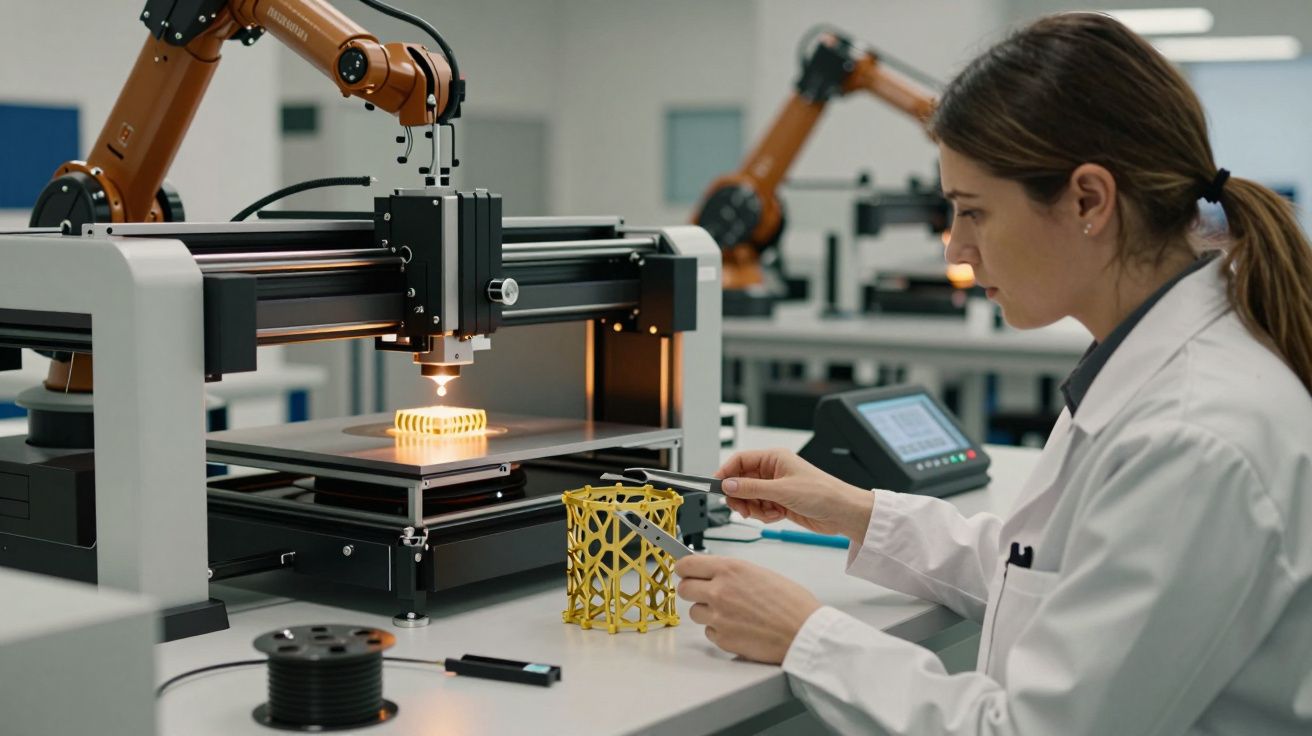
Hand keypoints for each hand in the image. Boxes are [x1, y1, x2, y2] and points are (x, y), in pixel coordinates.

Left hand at [675, 555, 821, 663]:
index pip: (686, 564)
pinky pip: (709, 632)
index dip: (684, 568)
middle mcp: (719, 591)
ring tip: (730, 613)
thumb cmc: (791, 603)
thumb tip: (712, 573)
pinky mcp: (722, 638)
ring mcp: (718, 616)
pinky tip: (738, 627)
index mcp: (730, 569)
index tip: (685, 571)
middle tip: (706, 593)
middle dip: (693, 590)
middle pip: (684, 589)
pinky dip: (718, 630)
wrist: (803, 631)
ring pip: (695, 612)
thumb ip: (731, 573)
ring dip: (707, 612)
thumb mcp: (759, 573)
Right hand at [716, 448, 874, 539]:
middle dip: (740, 496)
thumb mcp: (781, 490)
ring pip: (749, 497)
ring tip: (768, 512)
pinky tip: (778, 515)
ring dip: (754, 508)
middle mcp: (773, 471)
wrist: (842, 512)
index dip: (725, 473)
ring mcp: (776, 487)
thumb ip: (750, 488)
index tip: (716, 487)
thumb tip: (727, 485)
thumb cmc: (822, 493)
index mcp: (774, 458)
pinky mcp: (780, 502)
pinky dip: (764, 514)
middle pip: (741, 481)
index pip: (740, 461)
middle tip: (743, 508)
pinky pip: (760, 508)